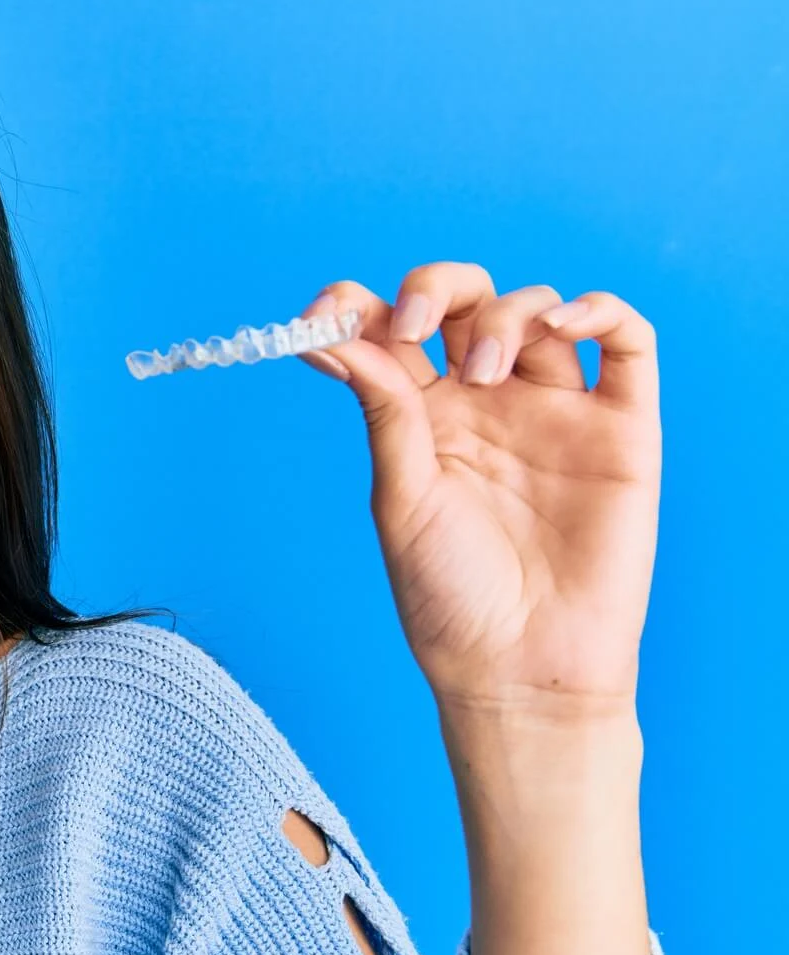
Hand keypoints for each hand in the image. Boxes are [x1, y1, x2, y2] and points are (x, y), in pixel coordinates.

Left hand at [298, 262, 659, 721]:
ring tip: (483, 375)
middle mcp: (487, 403)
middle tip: (414, 327)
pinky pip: (629, 343)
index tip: (326, 309)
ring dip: (504, 316)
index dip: (358, 305)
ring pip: (537, 310)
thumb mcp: (402, 498)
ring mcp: (554, 409)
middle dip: (436, 288)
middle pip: (465, 302)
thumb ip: (384, 413)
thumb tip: (337, 335)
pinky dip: (600, 311)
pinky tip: (562, 326)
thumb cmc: (450, 597)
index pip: (392, 331)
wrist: (522, 667)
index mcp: (421, 417)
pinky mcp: (621, 428)